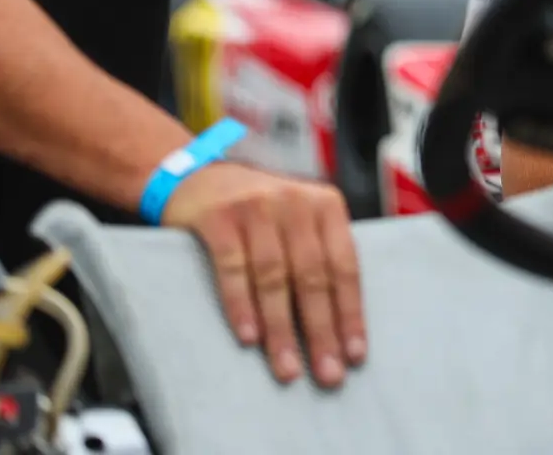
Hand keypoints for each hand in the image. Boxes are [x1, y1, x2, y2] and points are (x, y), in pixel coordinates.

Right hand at [161, 162, 366, 386]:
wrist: (198, 177)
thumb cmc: (258, 210)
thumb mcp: (298, 219)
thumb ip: (318, 255)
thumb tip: (339, 325)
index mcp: (326, 205)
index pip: (345, 266)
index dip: (350, 313)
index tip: (354, 355)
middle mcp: (296, 202)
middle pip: (313, 276)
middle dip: (320, 331)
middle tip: (326, 374)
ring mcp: (257, 207)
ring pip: (275, 277)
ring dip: (281, 328)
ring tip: (286, 368)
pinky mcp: (220, 218)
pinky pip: (233, 268)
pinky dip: (241, 305)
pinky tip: (248, 337)